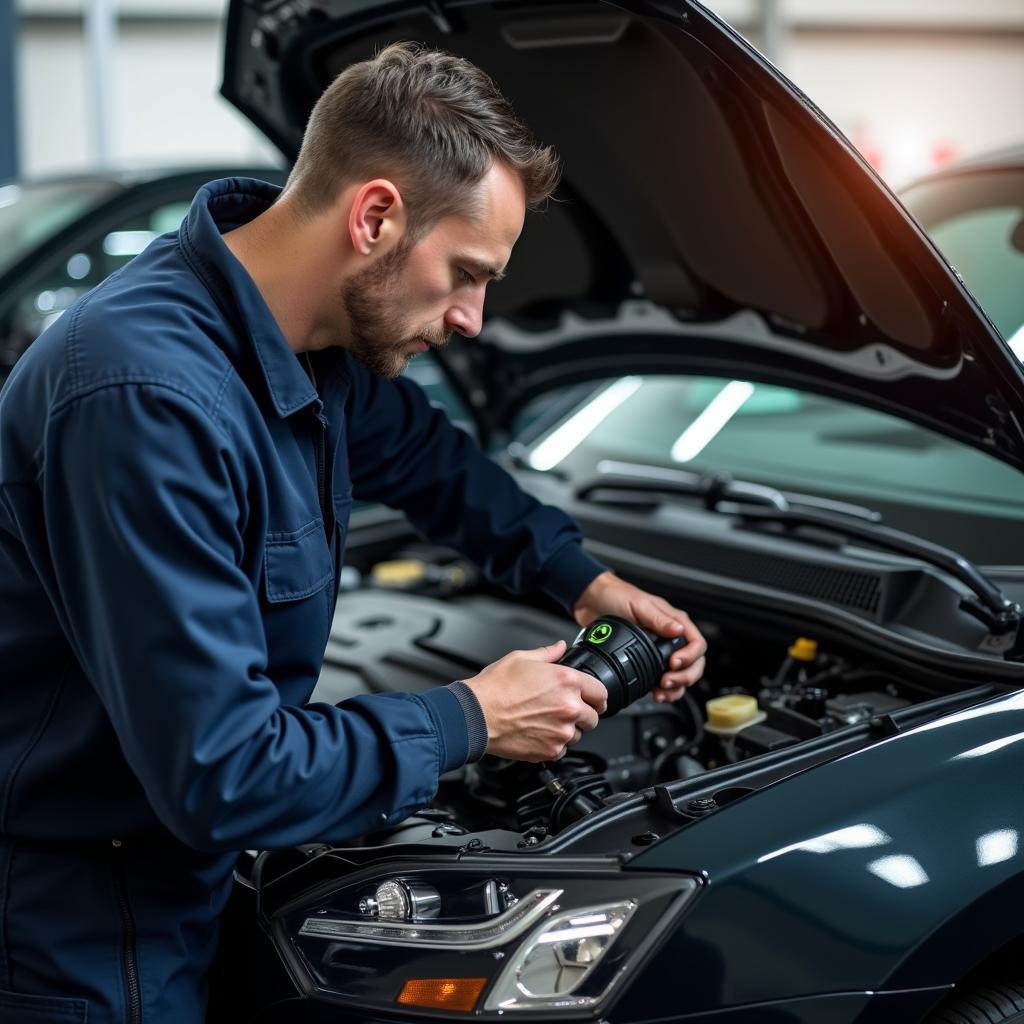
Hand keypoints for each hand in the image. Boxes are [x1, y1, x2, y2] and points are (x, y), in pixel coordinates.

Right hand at [463, 640, 608, 760]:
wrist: (476, 715)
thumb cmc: (495, 688)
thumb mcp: (521, 658)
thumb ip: (547, 653)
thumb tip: (560, 647)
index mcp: (566, 681)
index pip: (601, 692)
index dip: (597, 695)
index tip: (594, 699)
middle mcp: (569, 707)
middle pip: (594, 717)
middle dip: (582, 713)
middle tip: (564, 709)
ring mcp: (561, 731)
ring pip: (578, 734)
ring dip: (568, 729)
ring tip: (546, 720)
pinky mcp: (551, 750)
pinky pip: (562, 749)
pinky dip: (554, 743)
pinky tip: (538, 732)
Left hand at [572, 571, 706, 703]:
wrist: (593, 603)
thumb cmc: (617, 596)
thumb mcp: (639, 605)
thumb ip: (659, 619)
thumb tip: (677, 630)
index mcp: (675, 621)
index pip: (696, 643)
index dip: (690, 657)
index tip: (674, 663)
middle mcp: (671, 637)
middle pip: (694, 664)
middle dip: (684, 677)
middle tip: (667, 681)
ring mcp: (661, 651)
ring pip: (681, 675)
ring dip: (676, 688)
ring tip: (662, 693)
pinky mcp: (647, 662)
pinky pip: (664, 680)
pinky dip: (664, 691)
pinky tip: (656, 694)